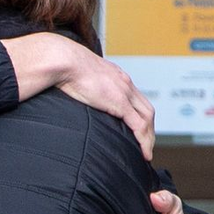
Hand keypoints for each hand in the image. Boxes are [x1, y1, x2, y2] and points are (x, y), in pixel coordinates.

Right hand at [11, 34, 154, 159]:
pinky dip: (144, 141)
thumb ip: (82, 85)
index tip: (136, 130)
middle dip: (149, 129)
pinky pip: (139, 125)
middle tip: (146, 145)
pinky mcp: (119, 103)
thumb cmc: (64, 66)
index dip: (139, 115)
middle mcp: (124, 83)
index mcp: (116, 76)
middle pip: (147, 109)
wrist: (64, 60)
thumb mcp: (79, 75)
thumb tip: (72, 92)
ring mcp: (124, 93)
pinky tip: (144, 153)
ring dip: (149, 137)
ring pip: (147, 118)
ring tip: (146, 153)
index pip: (135, 98)